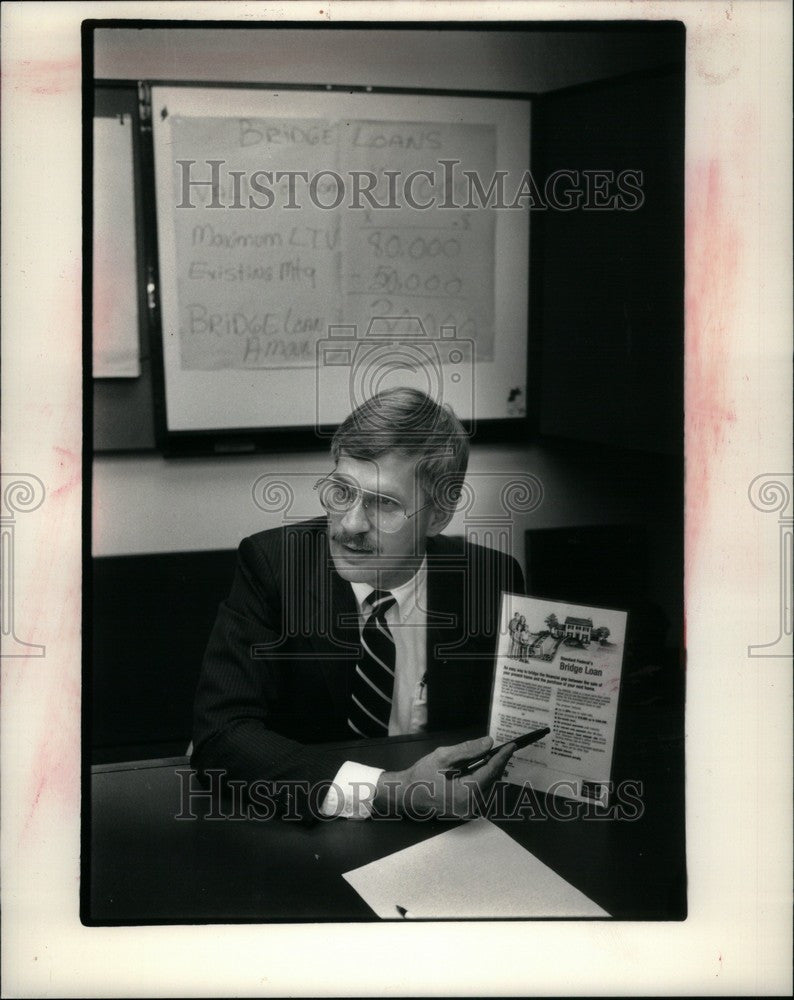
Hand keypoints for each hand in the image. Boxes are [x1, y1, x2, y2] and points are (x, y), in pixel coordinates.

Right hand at [373, 736, 515, 818]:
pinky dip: (484, 780)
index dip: (502, 757)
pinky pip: (482, 793)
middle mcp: (472, 806)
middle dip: (498, 764)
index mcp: (466, 793)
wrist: (409, 794)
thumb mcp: (444, 756)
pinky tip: (481, 769)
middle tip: (505, 748)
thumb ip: (468, 750)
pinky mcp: (468, 811)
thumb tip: (489, 743)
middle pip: (492, 780)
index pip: (491, 772)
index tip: (512, 745)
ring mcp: (470, 811)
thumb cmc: (423, 774)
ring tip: (492, 757)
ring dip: (491, 771)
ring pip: (489, 787)